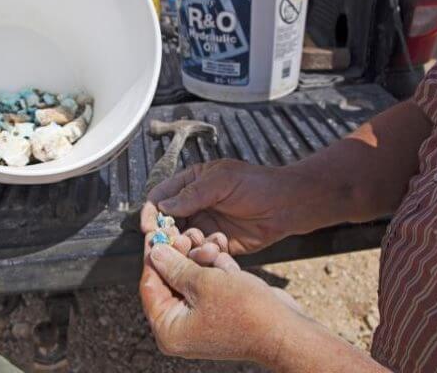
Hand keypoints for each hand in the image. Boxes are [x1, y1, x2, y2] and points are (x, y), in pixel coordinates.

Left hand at [139, 229, 302, 365]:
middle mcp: (181, 328)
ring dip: (203, 260)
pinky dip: (217, 270)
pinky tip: (225, 259)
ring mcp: (201, 321)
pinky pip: (210, 285)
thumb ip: (175, 267)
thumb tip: (155, 253)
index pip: (149, 286)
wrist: (285, 329)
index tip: (155, 233)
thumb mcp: (204, 283)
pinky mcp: (219, 312)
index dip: (152, 257)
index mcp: (169, 330)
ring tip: (213, 247)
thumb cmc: (245, 312)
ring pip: (192, 279)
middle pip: (170, 281)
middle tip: (187, 234)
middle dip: (182, 255)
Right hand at [142, 159, 311, 254]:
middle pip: (167, 225)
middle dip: (169, 236)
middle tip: (177, 242)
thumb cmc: (256, 185)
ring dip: (188, 246)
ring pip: (183, 242)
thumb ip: (192, 194)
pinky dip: (206, 254)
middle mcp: (193, 207)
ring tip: (204, 243)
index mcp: (190, 184)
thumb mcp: (222, 182)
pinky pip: (201, 254)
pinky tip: (219, 246)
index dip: (152, 213)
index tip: (150, 227)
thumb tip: (164, 206)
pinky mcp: (217, 244)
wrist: (286, 205)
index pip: (160, 198)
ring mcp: (205, 226)